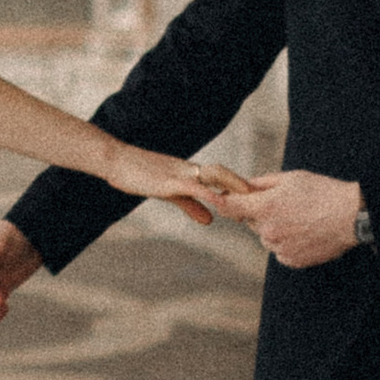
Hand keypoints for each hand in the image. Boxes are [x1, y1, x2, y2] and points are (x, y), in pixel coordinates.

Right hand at [105, 144, 247, 221]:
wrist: (115, 160)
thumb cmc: (138, 174)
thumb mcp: (169, 193)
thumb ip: (191, 206)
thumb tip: (211, 220)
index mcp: (191, 173)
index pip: (223, 178)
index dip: (241, 188)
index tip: (261, 199)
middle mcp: (190, 169)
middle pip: (224, 173)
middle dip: (244, 187)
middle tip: (264, 202)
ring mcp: (180, 173)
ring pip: (214, 175)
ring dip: (233, 187)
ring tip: (250, 200)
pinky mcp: (168, 181)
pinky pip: (193, 187)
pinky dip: (208, 194)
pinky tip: (219, 203)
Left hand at [228, 170, 362, 266]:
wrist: (351, 217)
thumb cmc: (323, 193)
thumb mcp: (290, 178)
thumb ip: (261, 183)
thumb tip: (243, 185)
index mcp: (265, 207)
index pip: (229, 206)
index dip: (223, 200)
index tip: (221, 198)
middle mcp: (268, 230)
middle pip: (250, 222)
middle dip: (259, 213)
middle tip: (283, 205)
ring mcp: (279, 247)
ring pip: (265, 237)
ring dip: (273, 229)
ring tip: (298, 219)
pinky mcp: (290, 260)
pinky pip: (279, 250)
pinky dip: (286, 242)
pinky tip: (303, 232)